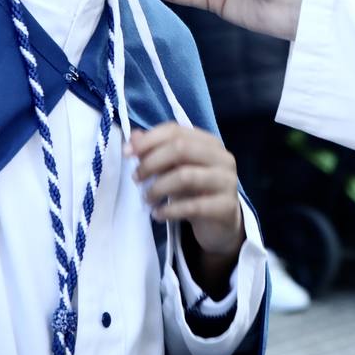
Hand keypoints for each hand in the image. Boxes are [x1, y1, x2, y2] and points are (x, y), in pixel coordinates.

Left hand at [128, 123, 244, 291]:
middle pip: (181, 148)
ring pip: (186, 175)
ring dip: (158, 188)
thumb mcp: (174, 170)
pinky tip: (158, 215)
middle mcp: (222, 158)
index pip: (176, 131)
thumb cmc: (195, 192)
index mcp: (209, 143)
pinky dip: (170, 210)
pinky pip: (193, 206)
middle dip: (151, 162)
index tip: (127, 153)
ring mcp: (227, 181)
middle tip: (137, 178)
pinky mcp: (226, 206)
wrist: (220, 224)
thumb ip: (156, 152)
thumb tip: (134, 137)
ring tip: (147, 199)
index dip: (148, 140)